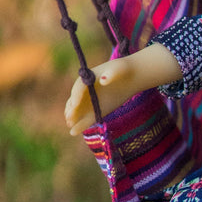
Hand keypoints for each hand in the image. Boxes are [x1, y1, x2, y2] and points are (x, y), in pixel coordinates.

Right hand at [63, 43, 181, 135]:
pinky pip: (87, 119)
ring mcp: (90, 101)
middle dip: (72, 108)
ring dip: (73, 117)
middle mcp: (85, 90)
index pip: (79, 87)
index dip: (76, 95)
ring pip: (77, 110)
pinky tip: (73, 132)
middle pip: (75, 99)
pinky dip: (80, 125)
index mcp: (88, 78)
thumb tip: (104, 80)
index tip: (75, 103)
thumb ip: (111, 74)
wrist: (131, 77)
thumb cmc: (123, 70)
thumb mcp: (118, 69)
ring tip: (70, 123)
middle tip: (70, 116)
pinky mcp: (97, 110)